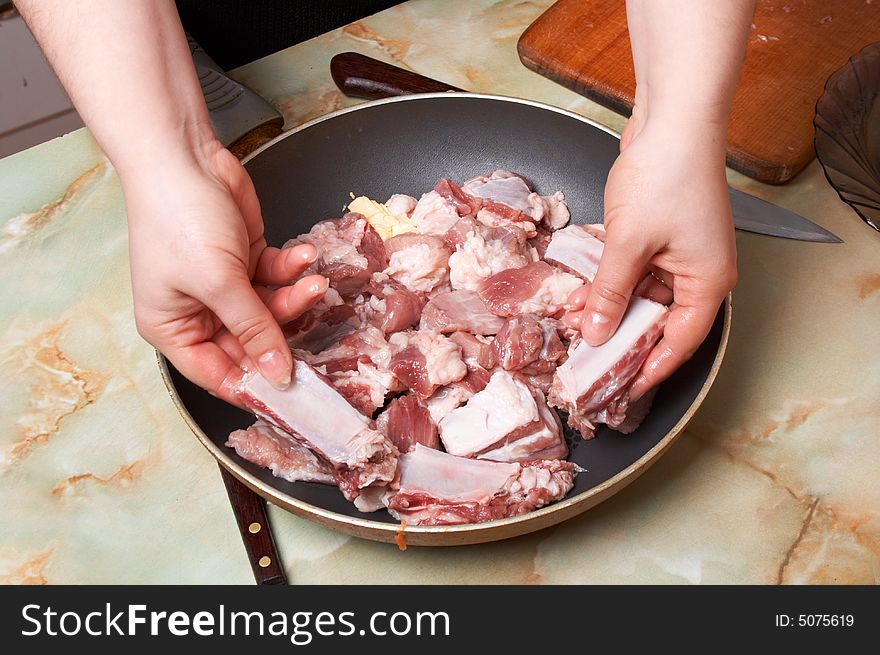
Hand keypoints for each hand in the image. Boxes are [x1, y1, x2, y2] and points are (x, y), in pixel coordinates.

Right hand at [123, 139, 326, 404]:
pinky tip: (301, 256)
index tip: (292, 393)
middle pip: (250, 345)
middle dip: (282, 334)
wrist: (184, 156)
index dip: (255, 386)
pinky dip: (291, 270)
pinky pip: (276, 279)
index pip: (218, 375)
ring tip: (314, 283)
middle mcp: (198, 312)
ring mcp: (223, 286)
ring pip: (270, 312)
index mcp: (173, 328)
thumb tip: (276, 375)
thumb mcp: (219, 283)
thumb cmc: (179, 218)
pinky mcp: (245, 259)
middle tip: (314, 333)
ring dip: (295, 298)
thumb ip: (254, 329)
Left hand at [564, 112, 736, 398]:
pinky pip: (633, 273)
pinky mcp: (659, 238)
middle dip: (620, 339)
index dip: (649, 370)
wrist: (671, 120)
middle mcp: (697, 274)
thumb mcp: (628, 243)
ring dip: (609, 310)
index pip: (679, 343)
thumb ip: (610, 292)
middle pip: (659, 323)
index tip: (622, 391)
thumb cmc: (666, 176)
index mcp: (707, 283)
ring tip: (575, 326)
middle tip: (587, 360)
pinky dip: (610, 283)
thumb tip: (597, 333)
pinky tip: (581, 295)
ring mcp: (679, 255)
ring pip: (640, 298)